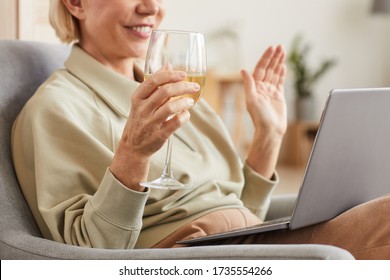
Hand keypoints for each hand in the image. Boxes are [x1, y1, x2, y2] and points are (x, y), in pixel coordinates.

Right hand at [110, 70, 197, 190]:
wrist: (133, 147)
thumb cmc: (141, 119)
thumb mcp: (142, 100)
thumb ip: (155, 83)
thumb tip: (168, 64)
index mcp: (137, 98)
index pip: (153, 80)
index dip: (170, 75)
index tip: (183, 74)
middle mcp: (142, 109)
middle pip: (165, 92)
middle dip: (183, 86)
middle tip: (194, 86)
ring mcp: (150, 123)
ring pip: (170, 107)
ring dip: (184, 101)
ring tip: (191, 100)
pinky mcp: (159, 135)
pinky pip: (175, 123)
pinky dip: (184, 116)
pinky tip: (186, 113)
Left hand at [241, 45, 286, 177]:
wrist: (270, 131)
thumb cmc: (260, 118)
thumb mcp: (252, 100)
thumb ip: (249, 85)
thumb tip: (243, 70)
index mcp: (254, 87)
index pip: (260, 68)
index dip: (265, 58)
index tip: (271, 49)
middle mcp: (262, 88)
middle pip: (268, 68)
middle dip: (273, 57)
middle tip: (279, 46)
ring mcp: (270, 91)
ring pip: (274, 73)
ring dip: (278, 62)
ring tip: (283, 51)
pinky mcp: (278, 96)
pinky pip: (280, 81)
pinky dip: (282, 73)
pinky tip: (283, 65)